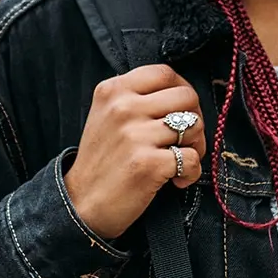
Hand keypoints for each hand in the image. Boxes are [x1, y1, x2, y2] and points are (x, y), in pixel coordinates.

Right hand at [63, 64, 205, 240]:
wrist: (81, 204)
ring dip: (196, 146)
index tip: (182, 111)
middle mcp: (123, 108)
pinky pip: (192, 158)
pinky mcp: (148, 164)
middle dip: (195, 118)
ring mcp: (135, 135)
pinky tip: (176, 180)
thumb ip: (137, 97)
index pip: (165, 73)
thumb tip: (183, 94)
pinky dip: (191, 172)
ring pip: (195, 125)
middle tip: (185, 140)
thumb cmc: (102, 161)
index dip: (183, 90)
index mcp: (113, 90)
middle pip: (187, 96)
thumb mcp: (107, 115)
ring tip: (179, 159)